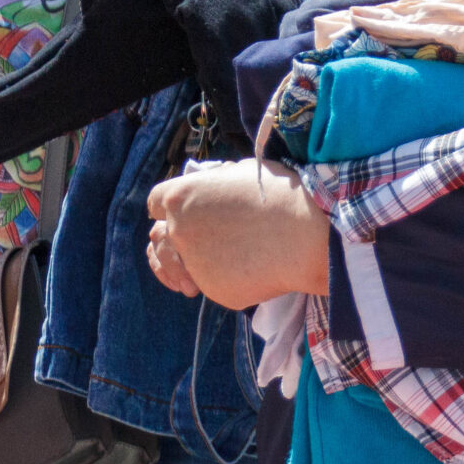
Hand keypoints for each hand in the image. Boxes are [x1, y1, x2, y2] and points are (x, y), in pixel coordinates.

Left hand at [146, 159, 329, 308]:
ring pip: (171, 269)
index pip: (155, 202)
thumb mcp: (241, 172)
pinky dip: (218, 281)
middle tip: (187, 244)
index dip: (168, 208)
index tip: (180, 213)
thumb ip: (215, 183)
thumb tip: (212, 185)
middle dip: (169, 239)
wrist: (307, 235)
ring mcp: (195, 264)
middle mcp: (179, 231)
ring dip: (177, 269)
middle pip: (157, 238)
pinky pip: (209, 285)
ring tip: (192, 273)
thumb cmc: (280, 195)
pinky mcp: (214, 290)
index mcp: (181, 197)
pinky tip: (234, 274)